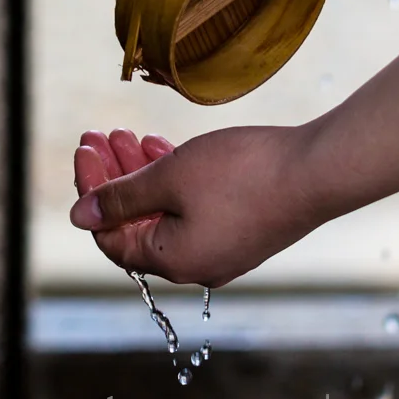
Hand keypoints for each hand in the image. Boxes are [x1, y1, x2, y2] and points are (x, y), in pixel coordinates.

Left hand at [69, 126, 320, 286]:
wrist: (318, 171)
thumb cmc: (243, 173)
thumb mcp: (170, 178)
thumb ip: (122, 197)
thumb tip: (79, 216)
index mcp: (172, 261)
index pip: (110, 235)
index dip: (92, 192)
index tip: (85, 149)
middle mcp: (196, 265)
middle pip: (137, 223)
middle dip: (114, 178)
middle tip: (99, 136)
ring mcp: (222, 248)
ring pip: (165, 212)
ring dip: (143, 174)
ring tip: (128, 133)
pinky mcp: (242, 229)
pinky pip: (193, 209)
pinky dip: (174, 181)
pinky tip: (163, 146)